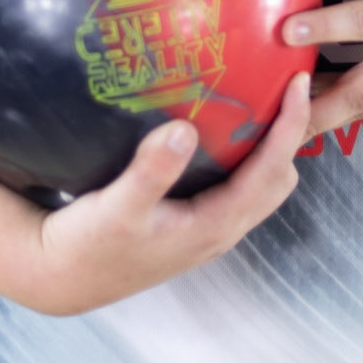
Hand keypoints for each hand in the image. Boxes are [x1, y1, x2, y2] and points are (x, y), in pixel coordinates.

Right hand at [20, 71, 312, 314]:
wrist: (63, 279)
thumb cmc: (89, 245)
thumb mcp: (115, 207)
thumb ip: (150, 171)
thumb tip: (184, 129)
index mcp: (213, 225)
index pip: (270, 171)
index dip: (290, 127)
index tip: (299, 83)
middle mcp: (221, 229)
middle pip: (279, 178)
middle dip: (291, 134)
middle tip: (283, 84)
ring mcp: (209, 229)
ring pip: (261, 184)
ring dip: (269, 146)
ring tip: (259, 99)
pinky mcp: (194, 223)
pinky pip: (238, 185)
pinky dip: (245, 155)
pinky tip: (220, 128)